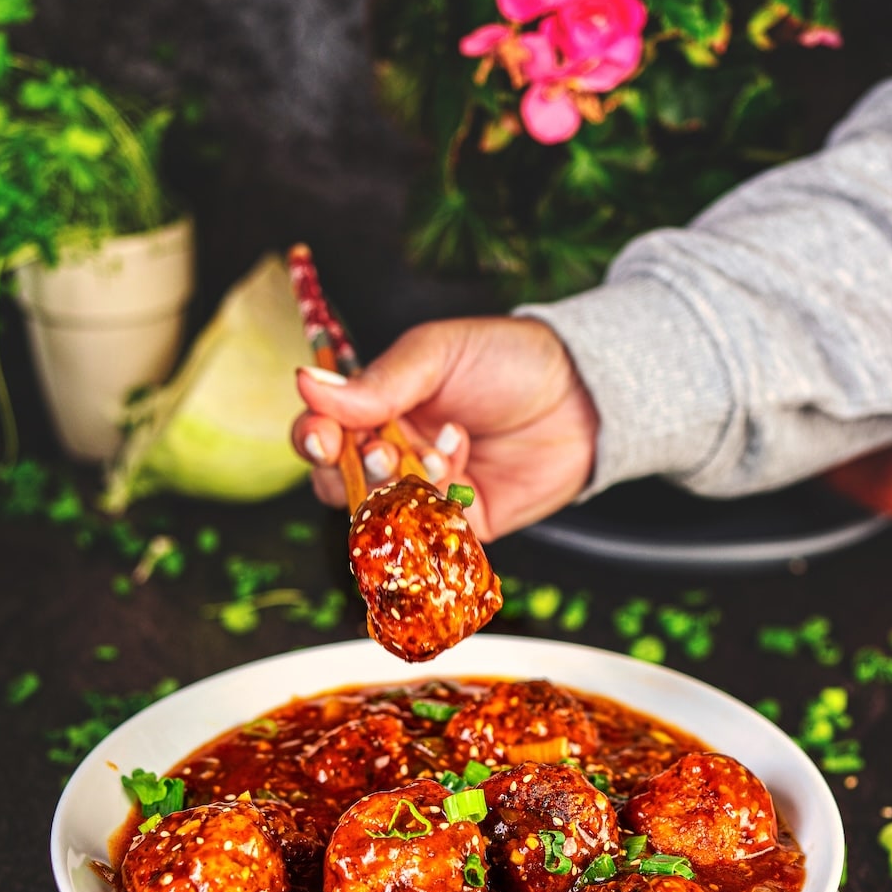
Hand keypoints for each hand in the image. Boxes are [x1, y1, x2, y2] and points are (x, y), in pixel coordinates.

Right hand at [292, 316, 597, 540]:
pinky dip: (436, 511)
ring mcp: (426, 492)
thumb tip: (308, 384)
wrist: (583, 396)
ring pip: (383, 515)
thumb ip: (378, 381)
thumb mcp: (439, 355)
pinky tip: (462, 474)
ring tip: (445, 454)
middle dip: (361, 471)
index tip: (323, 440)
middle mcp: (396, 452)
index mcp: (379, 406)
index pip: (324, 432)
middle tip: (391, 452)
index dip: (315, 440)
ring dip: (404, 489)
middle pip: (342, 482)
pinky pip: (428, 536)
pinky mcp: (461, 525)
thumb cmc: (511, 360)